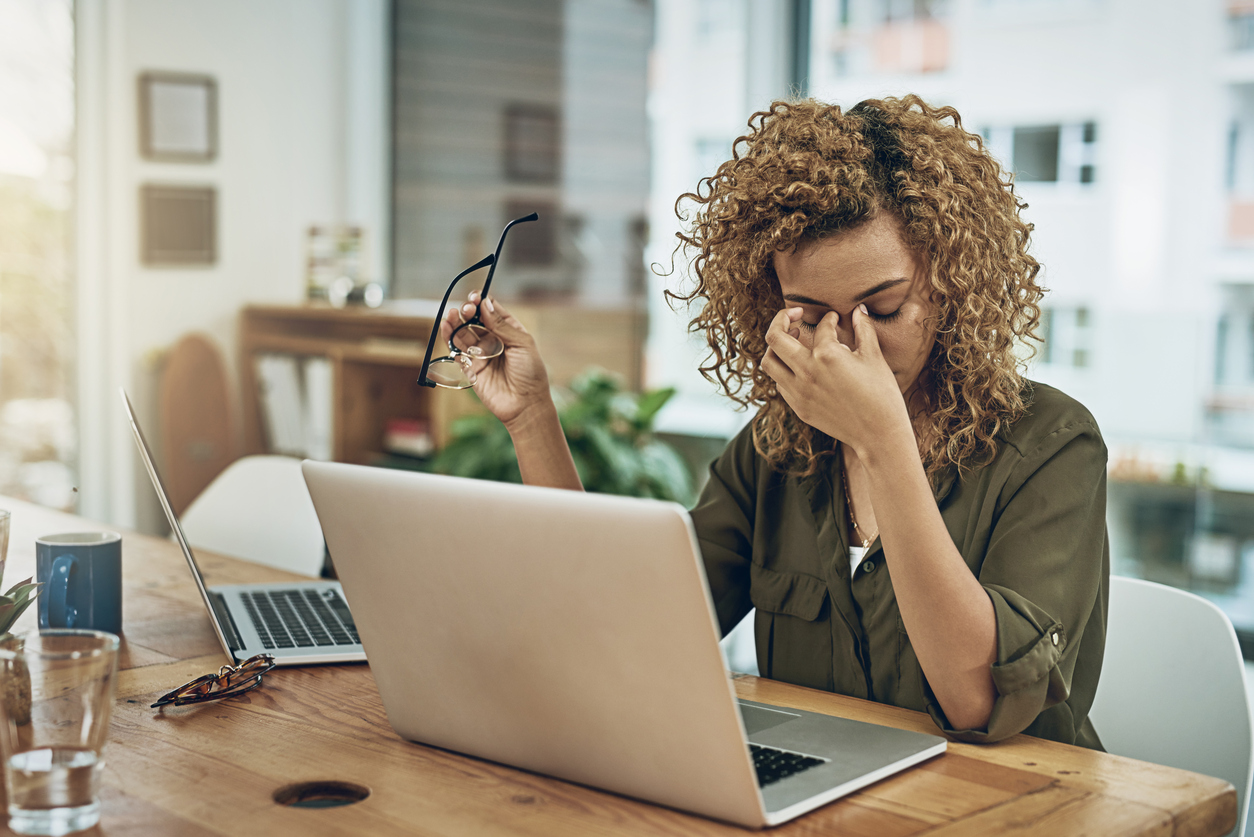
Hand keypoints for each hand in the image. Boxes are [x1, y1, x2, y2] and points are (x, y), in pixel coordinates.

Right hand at [440, 293, 552, 426]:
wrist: (525, 404)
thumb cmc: (531, 373)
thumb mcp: (522, 344)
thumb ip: (501, 325)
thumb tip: (485, 303)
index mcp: (509, 331)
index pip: (491, 311)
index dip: (482, 302)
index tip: (475, 297)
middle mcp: (493, 340)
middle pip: (474, 320)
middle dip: (468, 311)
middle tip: (466, 309)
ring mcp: (480, 354)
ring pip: (463, 333)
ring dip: (456, 322)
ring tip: (453, 314)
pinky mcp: (470, 368)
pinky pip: (456, 350)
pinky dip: (449, 338)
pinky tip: (447, 327)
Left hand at [760, 305, 911, 455]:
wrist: (879, 435)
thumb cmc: (882, 394)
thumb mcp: (874, 357)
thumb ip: (864, 329)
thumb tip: (860, 309)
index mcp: (827, 355)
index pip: (820, 327)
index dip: (829, 319)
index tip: (834, 319)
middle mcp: (806, 372)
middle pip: (774, 338)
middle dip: (781, 319)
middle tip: (794, 314)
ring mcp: (799, 392)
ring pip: (769, 362)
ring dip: (776, 347)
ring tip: (791, 339)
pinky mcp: (798, 408)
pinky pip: (779, 383)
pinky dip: (784, 370)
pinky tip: (799, 366)